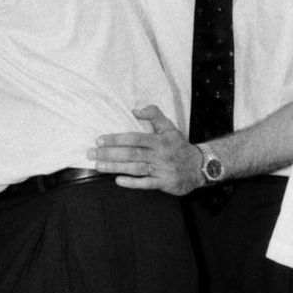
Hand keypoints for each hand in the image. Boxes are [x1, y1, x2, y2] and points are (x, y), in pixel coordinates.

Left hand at [87, 105, 203, 194]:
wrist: (201, 166)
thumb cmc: (179, 146)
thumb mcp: (169, 127)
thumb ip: (154, 114)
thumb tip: (135, 109)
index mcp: (159, 140)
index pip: (135, 138)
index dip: (116, 139)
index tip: (99, 140)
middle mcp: (160, 154)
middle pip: (132, 153)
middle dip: (110, 153)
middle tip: (91, 153)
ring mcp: (162, 170)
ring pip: (136, 168)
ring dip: (116, 167)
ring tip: (99, 166)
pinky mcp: (166, 183)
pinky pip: (148, 183)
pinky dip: (133, 182)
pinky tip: (118, 181)